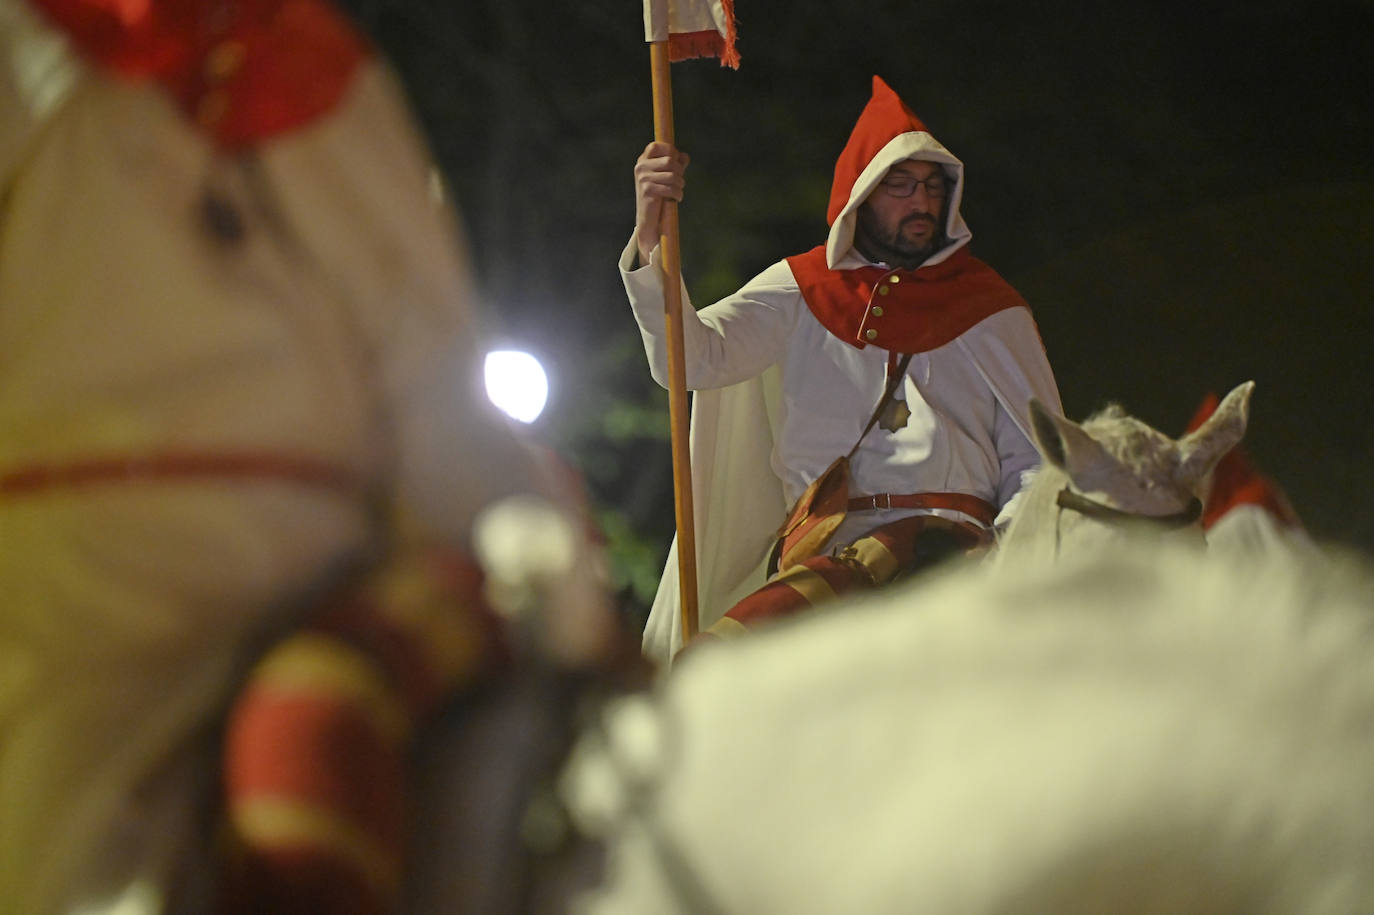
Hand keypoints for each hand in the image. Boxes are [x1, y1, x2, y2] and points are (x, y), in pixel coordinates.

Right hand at [634, 141, 689, 263]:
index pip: (656, 146)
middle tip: (680, 182)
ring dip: (680, 184)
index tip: (676, 162)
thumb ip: (676, 165)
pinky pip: (671, 188)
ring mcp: (642, 179)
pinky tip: (676, 198)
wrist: (649, 220)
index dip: (670, 151)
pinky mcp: (647, 191)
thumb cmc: (659, 196)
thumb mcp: (667, 178)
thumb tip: (684, 156)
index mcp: (643, 161)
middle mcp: (640, 167)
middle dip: (680, 171)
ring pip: (673, 175)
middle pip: (670, 161)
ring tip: (679, 191)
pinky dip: (678, 194)